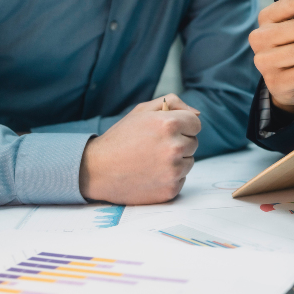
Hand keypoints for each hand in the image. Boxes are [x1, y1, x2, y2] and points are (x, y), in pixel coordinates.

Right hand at [79, 94, 200, 204]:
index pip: (196, 123)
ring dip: (176, 161)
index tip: (167, 131)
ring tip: (151, 160)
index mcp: (169, 124)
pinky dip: (169, 177)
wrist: (96, 170)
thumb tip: (197, 113)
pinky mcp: (170, 189)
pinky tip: (150, 174)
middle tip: (154, 147)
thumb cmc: (121, 138)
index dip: (182, 126)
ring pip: (189, 162)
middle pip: (193, 143)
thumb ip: (172, 103)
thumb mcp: (142, 111)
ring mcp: (173, 171)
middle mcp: (174, 147)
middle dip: (179, 142)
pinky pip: (181, 179)